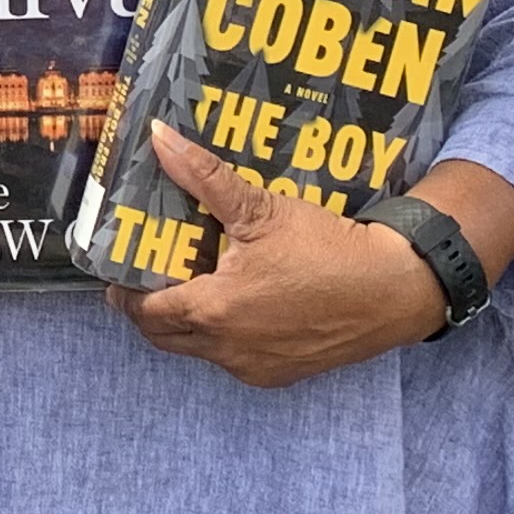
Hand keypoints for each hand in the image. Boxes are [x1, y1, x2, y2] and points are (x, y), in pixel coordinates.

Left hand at [105, 125, 446, 386]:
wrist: (395, 289)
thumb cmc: (327, 249)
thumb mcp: (262, 208)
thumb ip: (205, 176)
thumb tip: (161, 139)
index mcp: (214, 311)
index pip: (147, 313)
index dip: (126, 296)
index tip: (117, 276)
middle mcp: (229, 349)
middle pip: (167, 338)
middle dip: (151, 313)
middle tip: (146, 281)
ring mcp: (257, 366)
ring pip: (202, 351)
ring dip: (190, 325)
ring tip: (192, 285)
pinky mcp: (285, 373)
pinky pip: (237, 359)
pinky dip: (226, 336)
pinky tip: (239, 304)